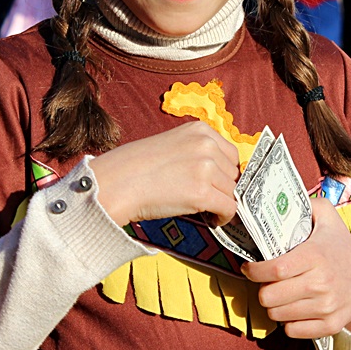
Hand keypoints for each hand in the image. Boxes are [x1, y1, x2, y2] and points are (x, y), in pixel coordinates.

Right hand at [89, 122, 239, 226]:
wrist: (117, 182)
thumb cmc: (137, 167)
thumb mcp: (172, 144)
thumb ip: (197, 152)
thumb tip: (220, 175)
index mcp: (199, 129)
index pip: (231, 154)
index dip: (225, 172)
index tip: (217, 184)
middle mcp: (206, 144)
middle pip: (233, 173)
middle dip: (223, 187)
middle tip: (208, 198)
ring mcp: (205, 168)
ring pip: (232, 192)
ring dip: (221, 202)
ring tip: (205, 209)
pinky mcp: (202, 192)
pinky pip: (229, 208)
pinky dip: (223, 217)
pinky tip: (211, 219)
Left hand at [243, 198, 350, 337]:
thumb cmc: (342, 249)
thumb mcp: (329, 220)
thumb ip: (310, 204)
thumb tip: (286, 196)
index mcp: (316, 256)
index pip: (274, 269)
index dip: (254, 270)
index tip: (249, 268)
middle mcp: (321, 283)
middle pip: (269, 296)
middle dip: (261, 289)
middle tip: (265, 283)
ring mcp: (326, 307)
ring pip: (277, 315)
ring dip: (273, 306)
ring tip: (279, 294)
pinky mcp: (330, 326)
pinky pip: (292, 331)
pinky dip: (288, 322)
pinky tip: (293, 309)